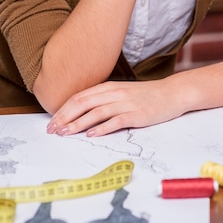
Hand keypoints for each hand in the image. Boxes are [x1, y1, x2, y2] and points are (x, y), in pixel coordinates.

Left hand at [46, 78, 182, 136]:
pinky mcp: (136, 114)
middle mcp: (114, 93)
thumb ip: (103, 99)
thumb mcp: (121, 93)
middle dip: (65, 117)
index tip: (51, 122)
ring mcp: (125, 103)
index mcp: (108, 87)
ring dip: (78, 123)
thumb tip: (81, 112)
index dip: (63, 109)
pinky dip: (102, 128)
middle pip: (84, 103)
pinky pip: (116, 120)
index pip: (80, 97)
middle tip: (52, 130)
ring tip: (65, 133)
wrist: (171, 93)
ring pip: (96, 112)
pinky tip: (92, 134)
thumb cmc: (146, 96)